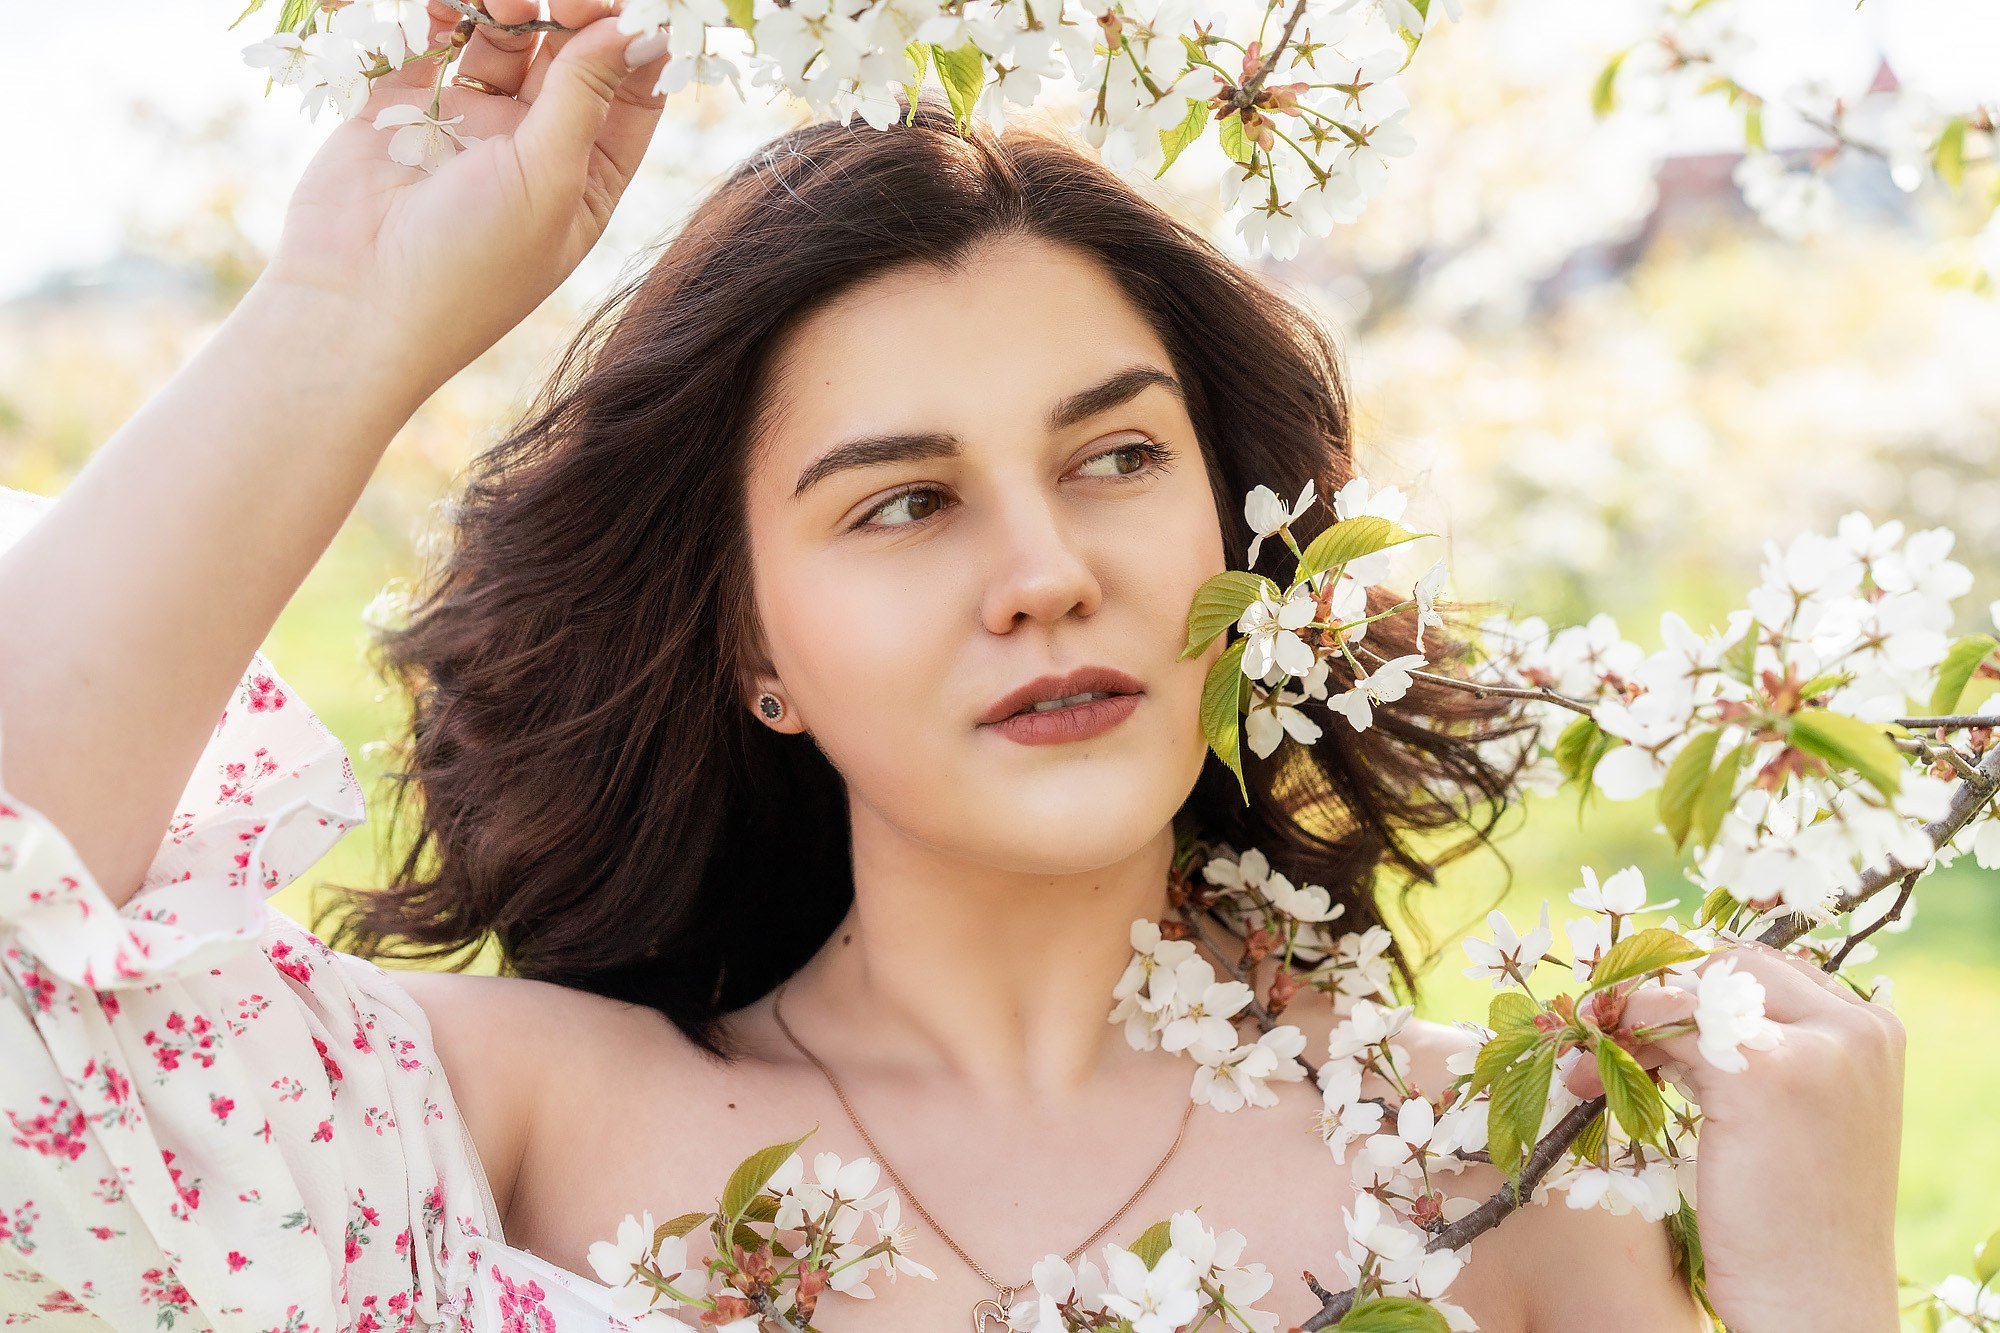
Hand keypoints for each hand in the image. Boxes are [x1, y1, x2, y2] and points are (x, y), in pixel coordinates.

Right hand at [260, 0, 670, 390]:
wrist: (356, 304)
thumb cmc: (471, 265)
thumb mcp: (549, 180)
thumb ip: (586, 96)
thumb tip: (634, 28)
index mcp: (587, 176)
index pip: (630, 90)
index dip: (635, 39)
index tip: (630, 5)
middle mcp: (534, 146)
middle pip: (568, 53)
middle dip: (570, 14)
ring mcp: (469, 123)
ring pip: (501, 38)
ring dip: (507, 7)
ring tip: (503, 0)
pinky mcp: (402, 104)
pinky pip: (428, 38)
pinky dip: (439, 12)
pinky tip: (446, 10)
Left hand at [1563, 940, 1905, 1332]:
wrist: (1815, 1299)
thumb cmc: (1797, 1219)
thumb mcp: (1792, 1115)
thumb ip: (1755, 1051)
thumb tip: (1661, 1003)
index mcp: (1872, 1030)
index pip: (1764, 968)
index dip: (1692, 987)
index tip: (1637, 1017)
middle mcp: (1856, 1026)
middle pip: (1728, 965)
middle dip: (1657, 993)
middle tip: (1601, 1031)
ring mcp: (1815, 1046)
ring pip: (1692, 991)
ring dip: (1626, 1019)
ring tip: (1586, 1061)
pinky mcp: (1762, 1075)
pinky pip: (1665, 1024)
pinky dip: (1619, 1043)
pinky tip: (1591, 1079)